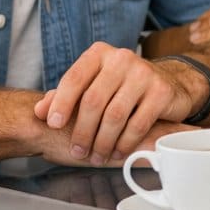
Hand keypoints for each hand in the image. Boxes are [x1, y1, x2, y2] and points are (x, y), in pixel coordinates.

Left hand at [32, 42, 200, 163]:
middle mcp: (122, 59)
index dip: (62, 103)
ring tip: (96, 156)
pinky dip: (124, 143)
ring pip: (114, 115)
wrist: (169, 82)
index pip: (75, 78)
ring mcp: (144, 74)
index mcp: (100, 54)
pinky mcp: (162, 92)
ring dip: (102, 142)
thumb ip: (65, 95)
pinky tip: (117, 152)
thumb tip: (40, 111)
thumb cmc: (122, 86)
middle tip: (78, 151)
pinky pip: (137, 124)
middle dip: (82, 131)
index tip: (54, 125)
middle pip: (93, 100)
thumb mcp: (93, 84)